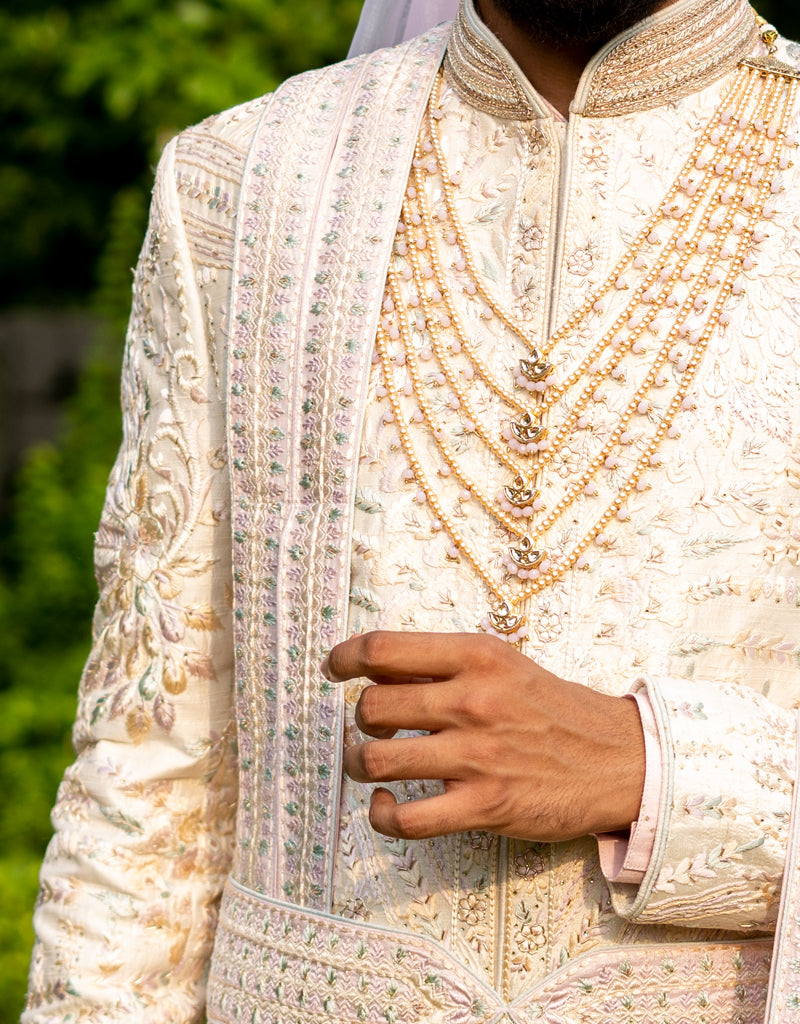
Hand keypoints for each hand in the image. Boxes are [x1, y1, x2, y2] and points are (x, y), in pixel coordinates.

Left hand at [323, 631, 644, 841]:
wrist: (618, 758)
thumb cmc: (552, 708)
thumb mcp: (504, 664)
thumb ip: (446, 663)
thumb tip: (376, 668)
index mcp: (476, 656)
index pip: (383, 648)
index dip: (344, 657)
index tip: (334, 668)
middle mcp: (472, 700)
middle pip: (372, 706)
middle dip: (359, 719)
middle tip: (372, 726)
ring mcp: (478, 756)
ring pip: (377, 761)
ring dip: (359, 765)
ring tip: (368, 763)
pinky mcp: (485, 806)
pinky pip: (406, 819)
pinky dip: (382, 815)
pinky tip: (385, 806)